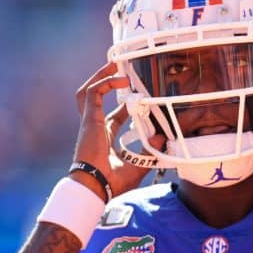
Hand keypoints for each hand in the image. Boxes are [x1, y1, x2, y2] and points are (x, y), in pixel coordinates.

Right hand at [73, 62, 164, 200]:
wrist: (96, 187)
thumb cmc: (112, 182)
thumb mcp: (138, 164)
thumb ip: (151, 151)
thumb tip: (164, 137)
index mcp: (104, 138)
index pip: (114, 116)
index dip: (126, 106)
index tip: (139, 100)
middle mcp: (95, 127)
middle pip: (96, 98)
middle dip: (107, 83)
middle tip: (123, 73)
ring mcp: (90, 122)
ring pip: (89, 91)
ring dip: (101, 76)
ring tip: (115, 65)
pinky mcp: (89, 119)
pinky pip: (93, 93)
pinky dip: (105, 82)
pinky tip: (120, 79)